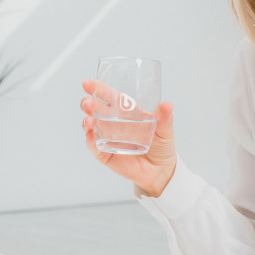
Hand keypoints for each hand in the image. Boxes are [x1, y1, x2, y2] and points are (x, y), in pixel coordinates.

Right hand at [80, 79, 176, 196]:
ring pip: (91, 126)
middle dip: (88, 104)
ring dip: (87, 121)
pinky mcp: (105, 154)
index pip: (109, 96)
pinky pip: (94, 146)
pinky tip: (90, 135)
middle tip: (87, 103)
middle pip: (96, 109)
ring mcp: (107, 138)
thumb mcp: (165, 130)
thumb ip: (164, 118)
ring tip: (89, 119)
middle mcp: (113, 122)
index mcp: (126, 111)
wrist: (160, 171)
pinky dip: (90, 140)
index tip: (87, 83)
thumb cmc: (162, 146)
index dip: (97, 88)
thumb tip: (167, 104)